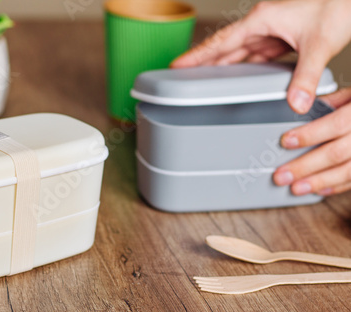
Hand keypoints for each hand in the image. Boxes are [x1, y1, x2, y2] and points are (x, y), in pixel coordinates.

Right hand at [171, 0, 350, 113]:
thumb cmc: (338, 7)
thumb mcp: (320, 44)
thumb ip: (307, 76)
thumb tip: (295, 103)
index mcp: (261, 20)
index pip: (221, 41)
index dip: (198, 54)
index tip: (177, 65)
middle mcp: (262, 24)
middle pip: (224, 48)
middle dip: (202, 62)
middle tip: (180, 77)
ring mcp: (270, 31)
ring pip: (238, 52)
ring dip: (222, 67)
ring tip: (204, 82)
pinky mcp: (281, 38)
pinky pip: (255, 56)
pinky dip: (244, 68)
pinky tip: (239, 79)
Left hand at [273, 87, 350, 195]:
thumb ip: (332, 101)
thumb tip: (301, 108)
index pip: (336, 123)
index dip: (310, 134)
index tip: (286, 141)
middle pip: (338, 152)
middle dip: (306, 166)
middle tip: (282, 175)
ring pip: (348, 171)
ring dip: (319, 181)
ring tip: (296, 187)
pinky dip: (338, 186)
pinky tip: (320, 190)